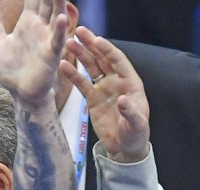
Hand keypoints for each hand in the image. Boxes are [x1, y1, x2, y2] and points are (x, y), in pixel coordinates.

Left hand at [0, 0, 68, 108]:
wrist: (19, 94)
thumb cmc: (11, 70)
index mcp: (28, 22)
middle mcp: (40, 27)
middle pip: (47, 1)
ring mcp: (46, 39)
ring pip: (55, 15)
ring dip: (58, 2)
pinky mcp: (50, 55)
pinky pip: (56, 40)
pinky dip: (59, 29)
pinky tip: (61, 17)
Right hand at [60, 27, 149, 162]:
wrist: (124, 147)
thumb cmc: (135, 135)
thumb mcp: (136, 125)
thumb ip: (130, 112)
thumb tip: (122, 99)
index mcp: (131, 83)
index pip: (118, 61)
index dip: (108, 50)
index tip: (97, 40)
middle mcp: (117, 81)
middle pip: (103, 58)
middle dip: (91, 45)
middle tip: (79, 31)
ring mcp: (104, 88)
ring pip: (91, 67)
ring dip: (81, 54)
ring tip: (69, 42)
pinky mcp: (93, 98)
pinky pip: (82, 83)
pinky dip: (73, 74)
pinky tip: (63, 65)